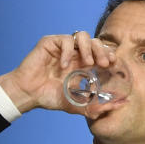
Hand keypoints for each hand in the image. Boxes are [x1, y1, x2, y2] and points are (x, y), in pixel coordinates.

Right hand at [0, 31, 115, 114]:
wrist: (27, 94)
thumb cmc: (48, 98)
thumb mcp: (74, 104)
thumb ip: (93, 107)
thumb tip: (117, 108)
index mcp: (80, 63)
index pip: (100, 52)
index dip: (108, 54)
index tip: (113, 64)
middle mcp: (73, 53)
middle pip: (94, 42)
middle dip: (102, 51)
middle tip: (104, 63)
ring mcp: (62, 47)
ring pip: (82, 36)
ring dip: (89, 48)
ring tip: (88, 62)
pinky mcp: (50, 42)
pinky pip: (65, 40)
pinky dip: (67, 52)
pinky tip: (64, 66)